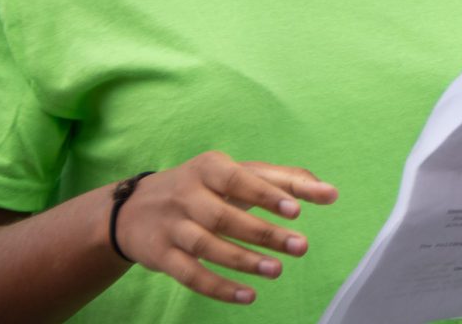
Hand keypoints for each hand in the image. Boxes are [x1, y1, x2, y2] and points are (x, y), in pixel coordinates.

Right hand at [111, 151, 337, 304]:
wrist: (131, 209)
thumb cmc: (203, 187)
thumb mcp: (235, 173)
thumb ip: (282, 180)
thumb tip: (330, 192)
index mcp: (208, 167)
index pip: (240, 178)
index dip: (266, 195)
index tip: (297, 210)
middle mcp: (186, 194)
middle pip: (225, 216)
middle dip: (265, 233)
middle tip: (301, 246)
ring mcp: (170, 226)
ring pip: (207, 246)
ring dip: (244, 261)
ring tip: (278, 270)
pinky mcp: (160, 256)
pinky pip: (189, 275)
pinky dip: (219, 287)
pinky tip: (248, 295)